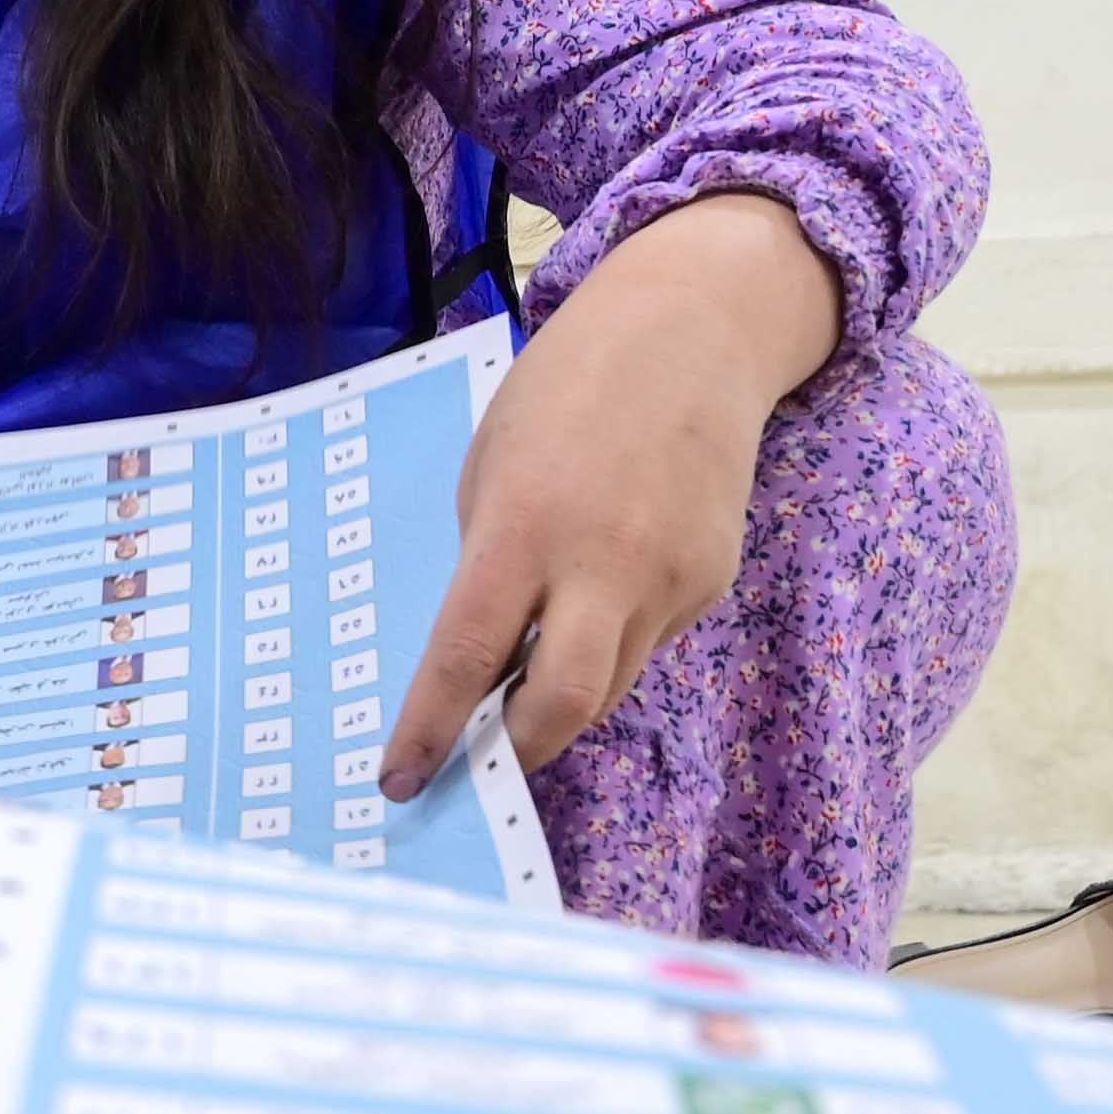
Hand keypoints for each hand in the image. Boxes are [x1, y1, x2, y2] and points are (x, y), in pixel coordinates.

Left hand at [379, 192, 839, 793]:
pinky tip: (604, 585)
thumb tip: (489, 657)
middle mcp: (604, 563)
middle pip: (565, 706)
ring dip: (565, 696)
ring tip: (536, 664)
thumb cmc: (567, 390)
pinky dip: (613, 640)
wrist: (694, 331)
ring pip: (611, 684)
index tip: (400, 781)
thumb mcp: (494, 466)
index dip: (430, 732)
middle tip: (485, 757)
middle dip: (521, 750)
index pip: (467, 657)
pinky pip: (649, 641)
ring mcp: (670, 577)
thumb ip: (491, 562)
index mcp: (523, 527)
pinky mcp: (712, 579)